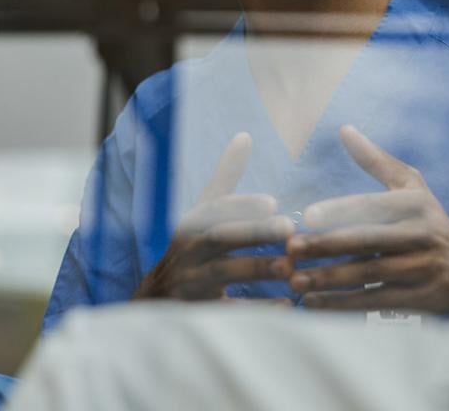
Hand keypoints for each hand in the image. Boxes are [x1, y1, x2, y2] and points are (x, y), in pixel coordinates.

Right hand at [133, 133, 293, 301]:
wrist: (158, 301)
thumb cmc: (192, 248)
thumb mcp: (202, 213)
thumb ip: (225, 178)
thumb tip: (246, 136)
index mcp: (191, 224)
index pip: (214, 209)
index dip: (241, 205)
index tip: (273, 202)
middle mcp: (187, 251)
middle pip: (219, 238)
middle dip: (254, 233)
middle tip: (290, 228)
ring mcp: (190, 283)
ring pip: (222, 273)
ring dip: (257, 268)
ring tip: (290, 268)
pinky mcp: (198, 312)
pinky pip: (228, 312)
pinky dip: (257, 310)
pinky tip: (287, 305)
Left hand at [285, 125, 448, 313]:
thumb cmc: (432, 222)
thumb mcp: (412, 188)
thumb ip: (376, 161)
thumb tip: (344, 129)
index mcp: (415, 205)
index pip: (374, 206)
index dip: (342, 210)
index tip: (308, 215)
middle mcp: (420, 235)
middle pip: (368, 241)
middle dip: (327, 246)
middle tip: (291, 249)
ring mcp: (421, 269)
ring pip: (369, 273)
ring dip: (330, 278)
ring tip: (296, 280)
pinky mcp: (419, 299)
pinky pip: (375, 301)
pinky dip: (344, 304)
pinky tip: (315, 303)